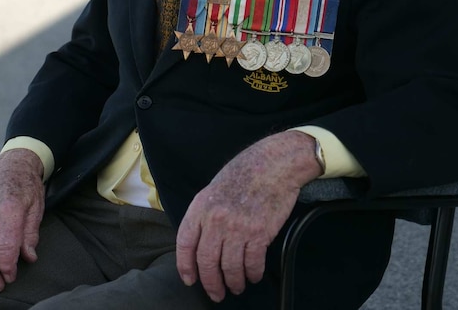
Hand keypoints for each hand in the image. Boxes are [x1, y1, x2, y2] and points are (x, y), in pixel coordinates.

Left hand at [175, 131, 321, 302]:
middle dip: (210, 283)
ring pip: (230, 267)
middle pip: (207, 262)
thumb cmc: (244, 173)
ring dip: (233, 282)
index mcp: (201, 207)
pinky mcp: (259, 233)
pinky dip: (252, 274)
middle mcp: (216, 219)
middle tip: (216, 293)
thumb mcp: (213, 189)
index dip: (185, 266)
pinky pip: (252, 263)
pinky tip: (253, 275)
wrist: (273, 165)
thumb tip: (199, 242)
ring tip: (236, 286)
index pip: (185, 243)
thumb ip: (204, 214)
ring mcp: (238, 227)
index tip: (190, 279)